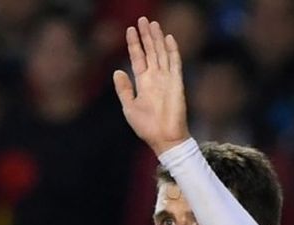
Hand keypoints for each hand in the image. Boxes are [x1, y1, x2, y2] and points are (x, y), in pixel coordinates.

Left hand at [113, 17, 189, 155]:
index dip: (134, 44)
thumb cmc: (146, 126)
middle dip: (146, 35)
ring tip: (153, 23)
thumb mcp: (129, 107)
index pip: (138, 58)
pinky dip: (172, 50)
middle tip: (142, 19)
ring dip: (157, 38)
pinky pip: (175, 62)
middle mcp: (155, 78)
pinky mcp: (176, 82)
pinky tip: (168, 38)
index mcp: (143, 83)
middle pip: (151, 51)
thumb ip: (124, 89)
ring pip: (162, 53)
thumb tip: (117, 71)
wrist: (163, 138)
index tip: (129, 30)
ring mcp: (167, 78)